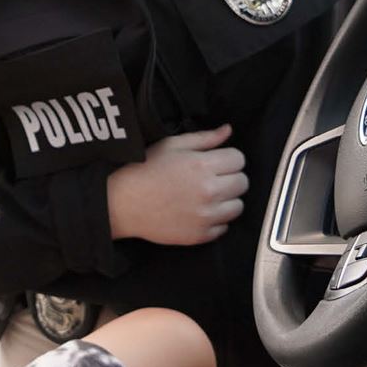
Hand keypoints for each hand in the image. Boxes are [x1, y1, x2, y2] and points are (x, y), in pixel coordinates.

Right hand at [107, 126, 245, 244]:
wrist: (123, 203)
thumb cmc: (145, 170)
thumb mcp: (172, 145)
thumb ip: (204, 138)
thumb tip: (228, 131)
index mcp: (203, 165)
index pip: (239, 159)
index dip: (229, 158)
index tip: (218, 161)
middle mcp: (209, 192)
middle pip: (243, 183)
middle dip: (231, 177)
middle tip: (213, 178)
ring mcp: (206, 216)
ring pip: (238, 207)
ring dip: (227, 200)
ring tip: (208, 196)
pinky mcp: (200, 235)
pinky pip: (224, 227)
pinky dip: (216, 220)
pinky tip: (199, 211)